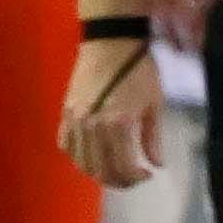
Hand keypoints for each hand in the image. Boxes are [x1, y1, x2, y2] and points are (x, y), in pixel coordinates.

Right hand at [60, 35, 162, 188]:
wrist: (111, 42)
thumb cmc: (140, 70)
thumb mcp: (154, 104)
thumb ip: (153, 137)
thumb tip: (157, 165)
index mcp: (117, 124)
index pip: (122, 167)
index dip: (135, 178)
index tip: (148, 175)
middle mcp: (92, 127)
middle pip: (100, 169)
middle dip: (119, 180)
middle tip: (133, 177)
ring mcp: (75, 121)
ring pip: (81, 162)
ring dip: (99, 172)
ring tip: (116, 170)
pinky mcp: (65, 114)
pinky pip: (66, 145)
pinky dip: (78, 157)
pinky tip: (93, 156)